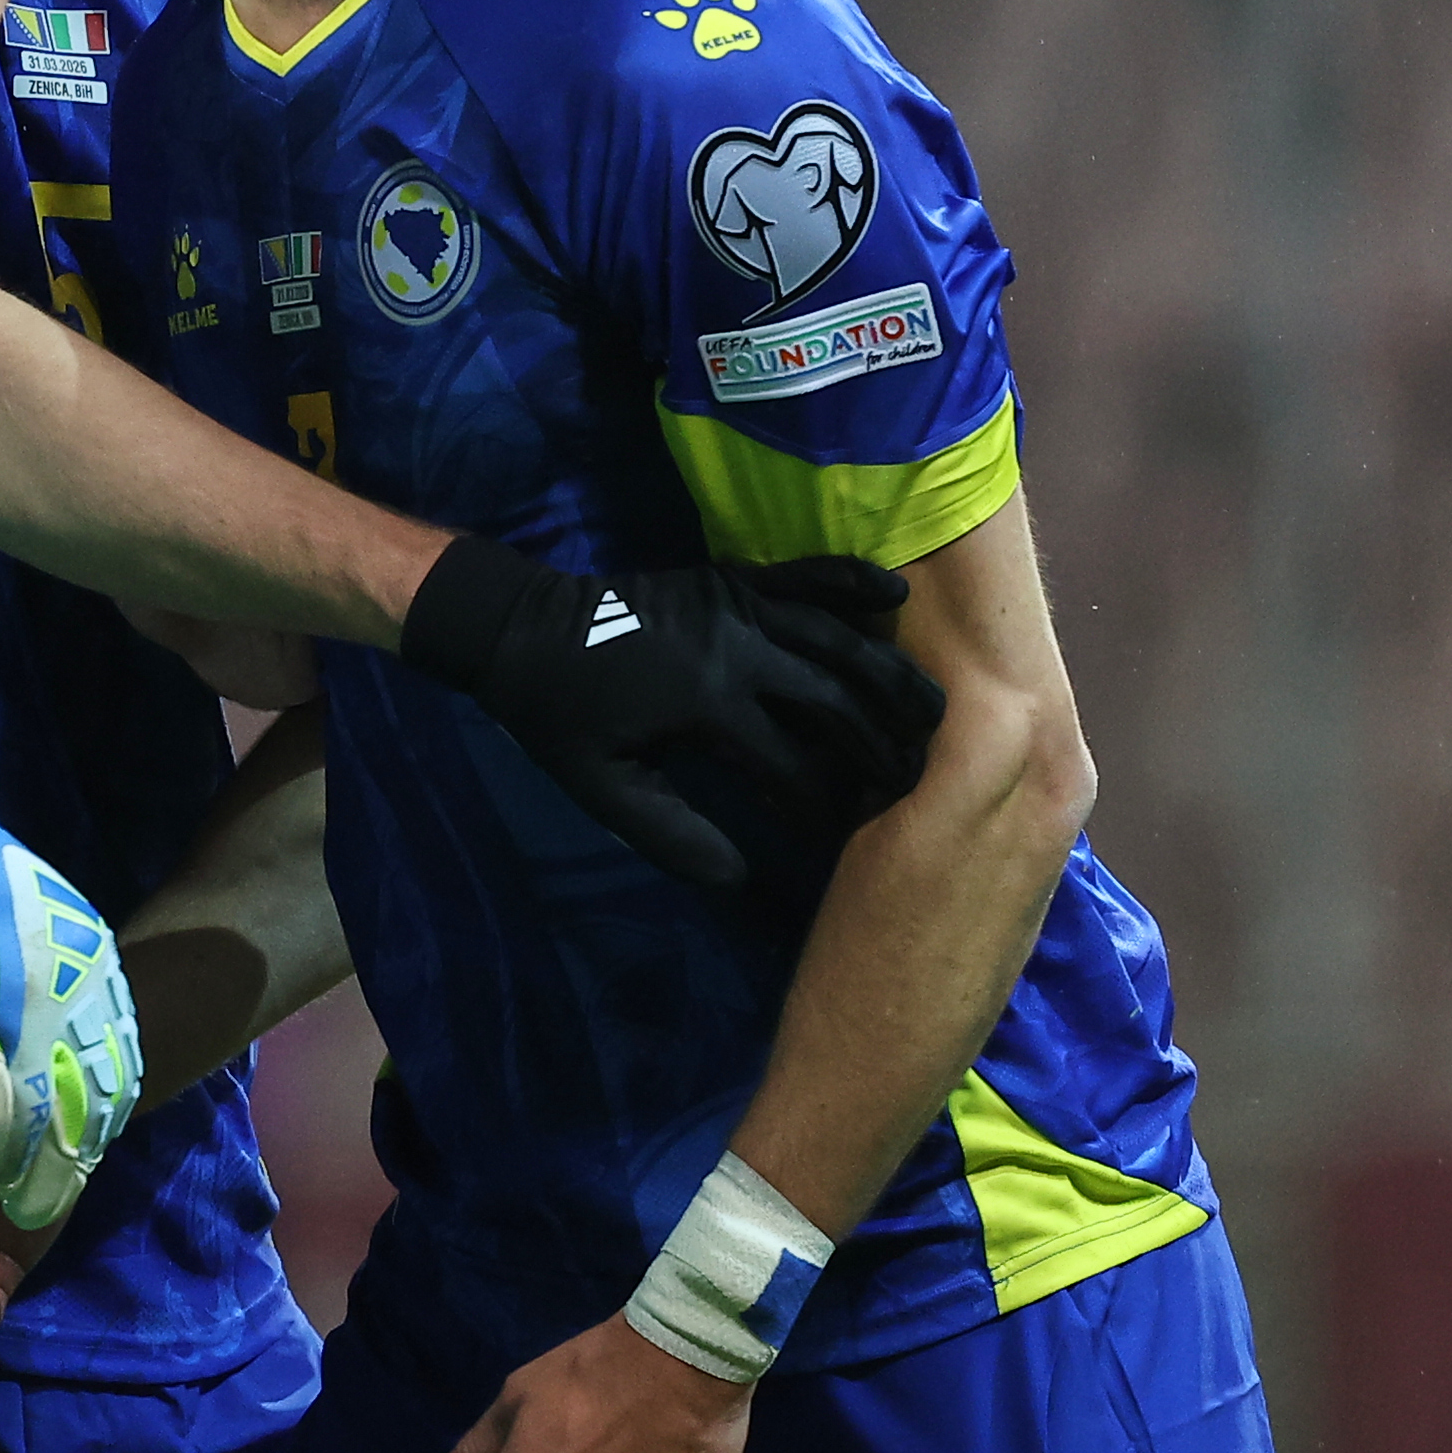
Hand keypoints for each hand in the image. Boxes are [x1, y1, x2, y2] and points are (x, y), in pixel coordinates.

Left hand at [393, 539, 946, 891]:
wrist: (519, 629)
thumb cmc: (559, 717)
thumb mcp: (603, 788)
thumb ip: (672, 835)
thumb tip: (741, 878)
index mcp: (705, 703)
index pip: (792, 764)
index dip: (826, 806)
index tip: (854, 835)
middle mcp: (734, 646)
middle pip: (831, 698)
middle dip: (878, 742)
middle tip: (921, 777)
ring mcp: (736, 603)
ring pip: (833, 636)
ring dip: (885, 670)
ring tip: (932, 707)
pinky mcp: (729, 576)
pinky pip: (802, 574)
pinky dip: (849, 580)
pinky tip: (893, 594)